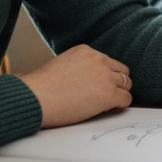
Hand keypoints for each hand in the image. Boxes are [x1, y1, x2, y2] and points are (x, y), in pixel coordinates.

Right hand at [18, 45, 132, 128]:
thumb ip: (79, 67)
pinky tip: (108, 110)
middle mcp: (98, 60)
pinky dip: (120, 106)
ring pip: (127, 85)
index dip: (105, 76)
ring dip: (119, 94)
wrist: (34, 98)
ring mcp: (105, 76)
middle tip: (104, 96)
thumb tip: (88, 80)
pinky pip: (126, 99)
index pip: (108, 62)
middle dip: (115, 84)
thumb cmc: (40, 88)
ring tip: (105, 104)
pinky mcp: (109, 94)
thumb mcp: (61, 64)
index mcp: (86, 51)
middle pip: (122, 72)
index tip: (97, 86)